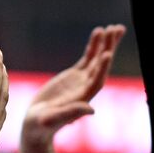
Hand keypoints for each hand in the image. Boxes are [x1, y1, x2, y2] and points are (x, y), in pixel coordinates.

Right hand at [21, 25, 124, 150]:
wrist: (36, 124)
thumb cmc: (42, 125)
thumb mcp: (53, 119)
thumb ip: (71, 113)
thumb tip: (91, 110)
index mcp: (83, 98)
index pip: (96, 80)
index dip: (102, 67)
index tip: (107, 53)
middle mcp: (87, 87)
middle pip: (101, 65)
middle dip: (109, 48)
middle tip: (117, 30)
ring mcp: (82, 80)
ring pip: (97, 59)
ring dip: (106, 43)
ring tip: (113, 27)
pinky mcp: (74, 76)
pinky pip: (87, 57)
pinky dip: (93, 46)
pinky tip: (99, 32)